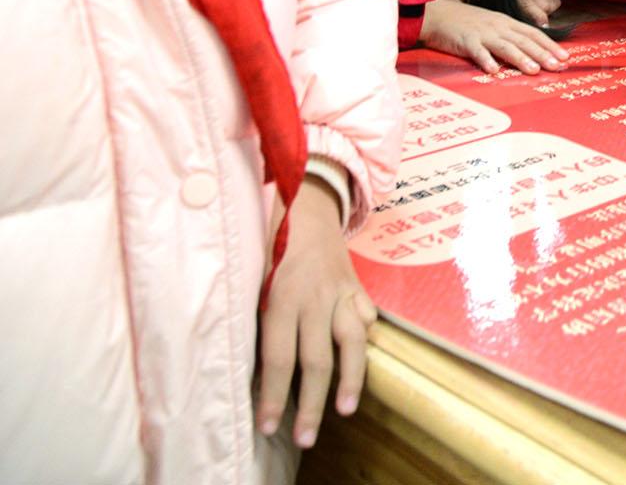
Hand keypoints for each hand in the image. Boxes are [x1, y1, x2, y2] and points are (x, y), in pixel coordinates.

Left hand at [258, 175, 378, 448]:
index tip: (268, 427)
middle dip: (311, 404)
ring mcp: (341, 293)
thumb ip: (254, 312)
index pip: (277, 358)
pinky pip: (365, 317)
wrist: (308, 201)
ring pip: (351, 343)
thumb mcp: (251, 272)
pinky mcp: (357, 288)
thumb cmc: (269, 240)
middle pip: (316, 361)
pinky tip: (360, 360)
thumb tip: (246, 361)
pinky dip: (365, 338)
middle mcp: (315, 299)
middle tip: (305, 438)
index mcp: (282, 297)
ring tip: (345, 409)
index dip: (273, 396)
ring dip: (350, 380)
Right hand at [420, 0, 567, 73]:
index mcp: (506, 22)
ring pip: (505, 46)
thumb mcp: (492, 25)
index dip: (550, 45)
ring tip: (534, 70)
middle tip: (558, 66)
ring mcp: (482, 33)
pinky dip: (486, 60)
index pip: (533, 33)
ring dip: (520, 58)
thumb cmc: (465, 22)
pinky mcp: (465, 40)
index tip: (565, 57)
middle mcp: (497, 26)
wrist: (437, 13)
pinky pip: (477, 51)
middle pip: (524, 40)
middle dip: (542, 54)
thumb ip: (509, 36)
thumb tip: (529, 51)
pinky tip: (494, 71)